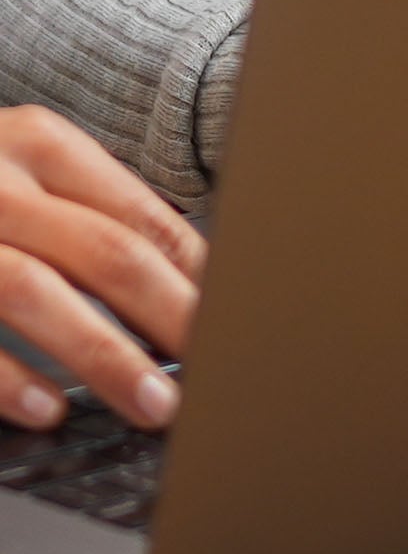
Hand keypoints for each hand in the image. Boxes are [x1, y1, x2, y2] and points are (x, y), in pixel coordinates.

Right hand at [0, 106, 200, 432]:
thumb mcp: (16, 174)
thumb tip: (189, 278)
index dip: (197, 271)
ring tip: (152, 404)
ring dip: (103, 355)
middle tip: (216, 368)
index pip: (141, 212)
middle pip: (106, 250)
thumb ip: (85, 213)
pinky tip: (47, 410)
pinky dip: (4, 374)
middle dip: (171, 316)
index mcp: (37, 143)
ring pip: (36, 290)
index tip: (238, 318)